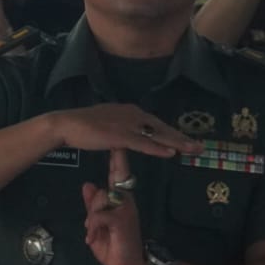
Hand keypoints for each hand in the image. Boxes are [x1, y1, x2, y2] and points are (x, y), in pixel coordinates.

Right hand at [47, 104, 201, 158]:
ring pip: (156, 136)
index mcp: (129, 111)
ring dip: (177, 143)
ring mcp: (126, 124)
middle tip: (199, 147)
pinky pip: (143, 143)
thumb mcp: (105, 125)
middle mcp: (132, 115)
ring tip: (193, 150)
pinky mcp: (119, 135)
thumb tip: (127, 138)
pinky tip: (170, 153)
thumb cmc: (81, 126)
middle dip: (181, 138)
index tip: (185, 141)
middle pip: (161, 128)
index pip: (155, 123)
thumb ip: (119, 129)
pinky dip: (157, 148)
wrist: (65, 124)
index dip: (171, 133)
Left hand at [83, 148, 146, 264]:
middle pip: (102, 189)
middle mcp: (125, 201)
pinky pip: (100, 215)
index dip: (117, 158)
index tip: (115, 138)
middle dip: (92, 206)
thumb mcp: (98, 224)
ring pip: (101, 199)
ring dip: (92, 218)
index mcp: (120, 200)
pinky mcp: (122, 220)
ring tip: (93, 234)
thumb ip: (93, 205)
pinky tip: (93, 237)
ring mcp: (126, 209)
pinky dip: (93, 226)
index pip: (117, 175)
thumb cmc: (114, 245)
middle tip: (91, 226)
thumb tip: (88, 184)